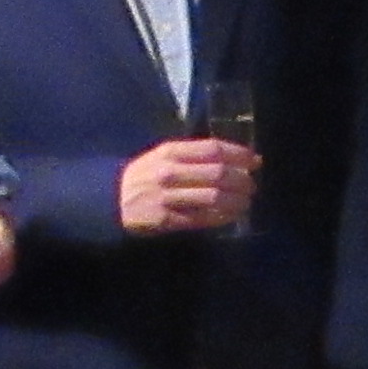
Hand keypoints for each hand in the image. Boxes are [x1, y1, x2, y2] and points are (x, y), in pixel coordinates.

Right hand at [120, 138, 259, 235]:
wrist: (112, 198)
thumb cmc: (144, 174)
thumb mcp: (163, 155)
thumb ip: (193, 155)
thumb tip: (231, 158)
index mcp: (171, 151)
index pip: (213, 149)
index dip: (239, 154)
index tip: (255, 160)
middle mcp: (170, 172)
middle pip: (218, 174)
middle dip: (242, 180)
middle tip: (252, 184)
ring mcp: (169, 197)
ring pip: (214, 197)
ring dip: (236, 201)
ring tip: (246, 201)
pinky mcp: (167, 219)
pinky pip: (202, 218)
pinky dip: (222, 217)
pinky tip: (232, 215)